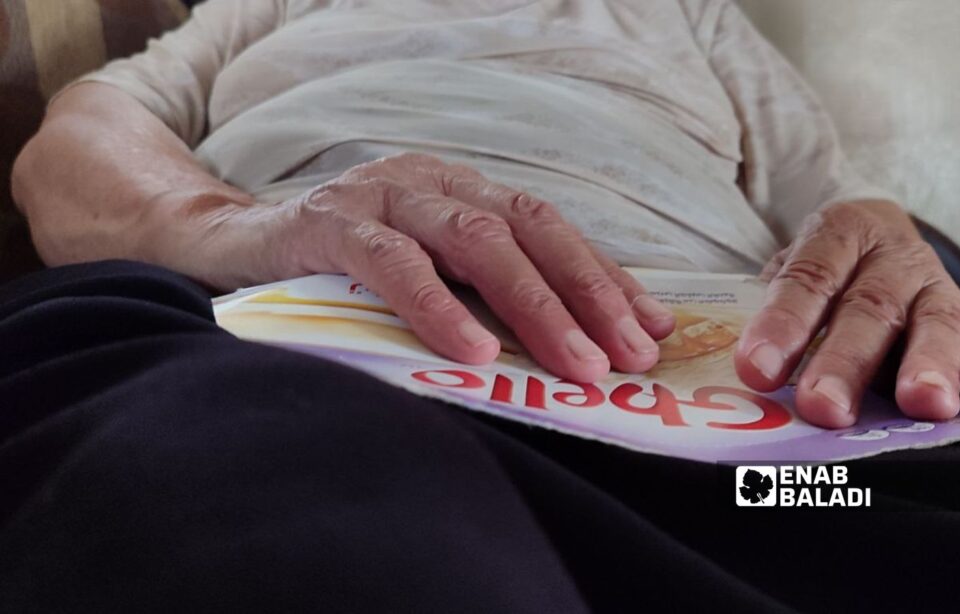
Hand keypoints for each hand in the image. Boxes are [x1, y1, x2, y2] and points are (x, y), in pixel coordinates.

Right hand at [249, 153, 676, 381]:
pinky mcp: (329, 223)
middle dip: (587, 294)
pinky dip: (439, 307)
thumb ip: (483, 293)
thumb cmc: (339, 271)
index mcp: (459, 191)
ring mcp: (380, 196)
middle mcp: (429, 182)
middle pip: (526, 230)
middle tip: (629, 358)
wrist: (228, 245)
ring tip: (576, 365)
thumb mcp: (424, 274)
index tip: (652, 330)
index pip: (548, 228)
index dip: (603, 276)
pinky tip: (473, 352)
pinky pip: (393, 264)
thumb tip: (570, 344)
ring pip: (474, 241)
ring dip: (534, 306)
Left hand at [734, 200, 959, 427]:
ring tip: (922, 403)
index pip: (807, 278)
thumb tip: (750, 370)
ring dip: (928, 366)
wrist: (875, 233)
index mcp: (837, 234)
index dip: (783, 324)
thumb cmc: (822, 265)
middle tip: (825, 407)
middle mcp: (890, 257)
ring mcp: (931, 285)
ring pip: (933, 323)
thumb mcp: (790, 269)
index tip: (758, 369)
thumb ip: (771, 309)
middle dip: (845, 363)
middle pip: (868, 309)